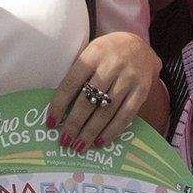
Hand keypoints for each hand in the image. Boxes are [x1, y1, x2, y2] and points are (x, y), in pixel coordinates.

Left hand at [47, 31, 159, 152]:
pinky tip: (100, 142)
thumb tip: (59, 109)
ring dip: (91, 132)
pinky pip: (126, 115)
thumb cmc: (106, 54)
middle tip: (64, 141)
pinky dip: (112, 131)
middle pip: (89, 100)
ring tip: (79, 146)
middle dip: (74, 123)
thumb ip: (77, 75)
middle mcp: (112, 65)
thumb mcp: (90, 53)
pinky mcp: (142, 90)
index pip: (72, 83)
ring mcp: (129, 78)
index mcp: (93, 54)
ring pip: (107, 111)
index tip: (51, 123)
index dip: (60, 104)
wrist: (139, 46)